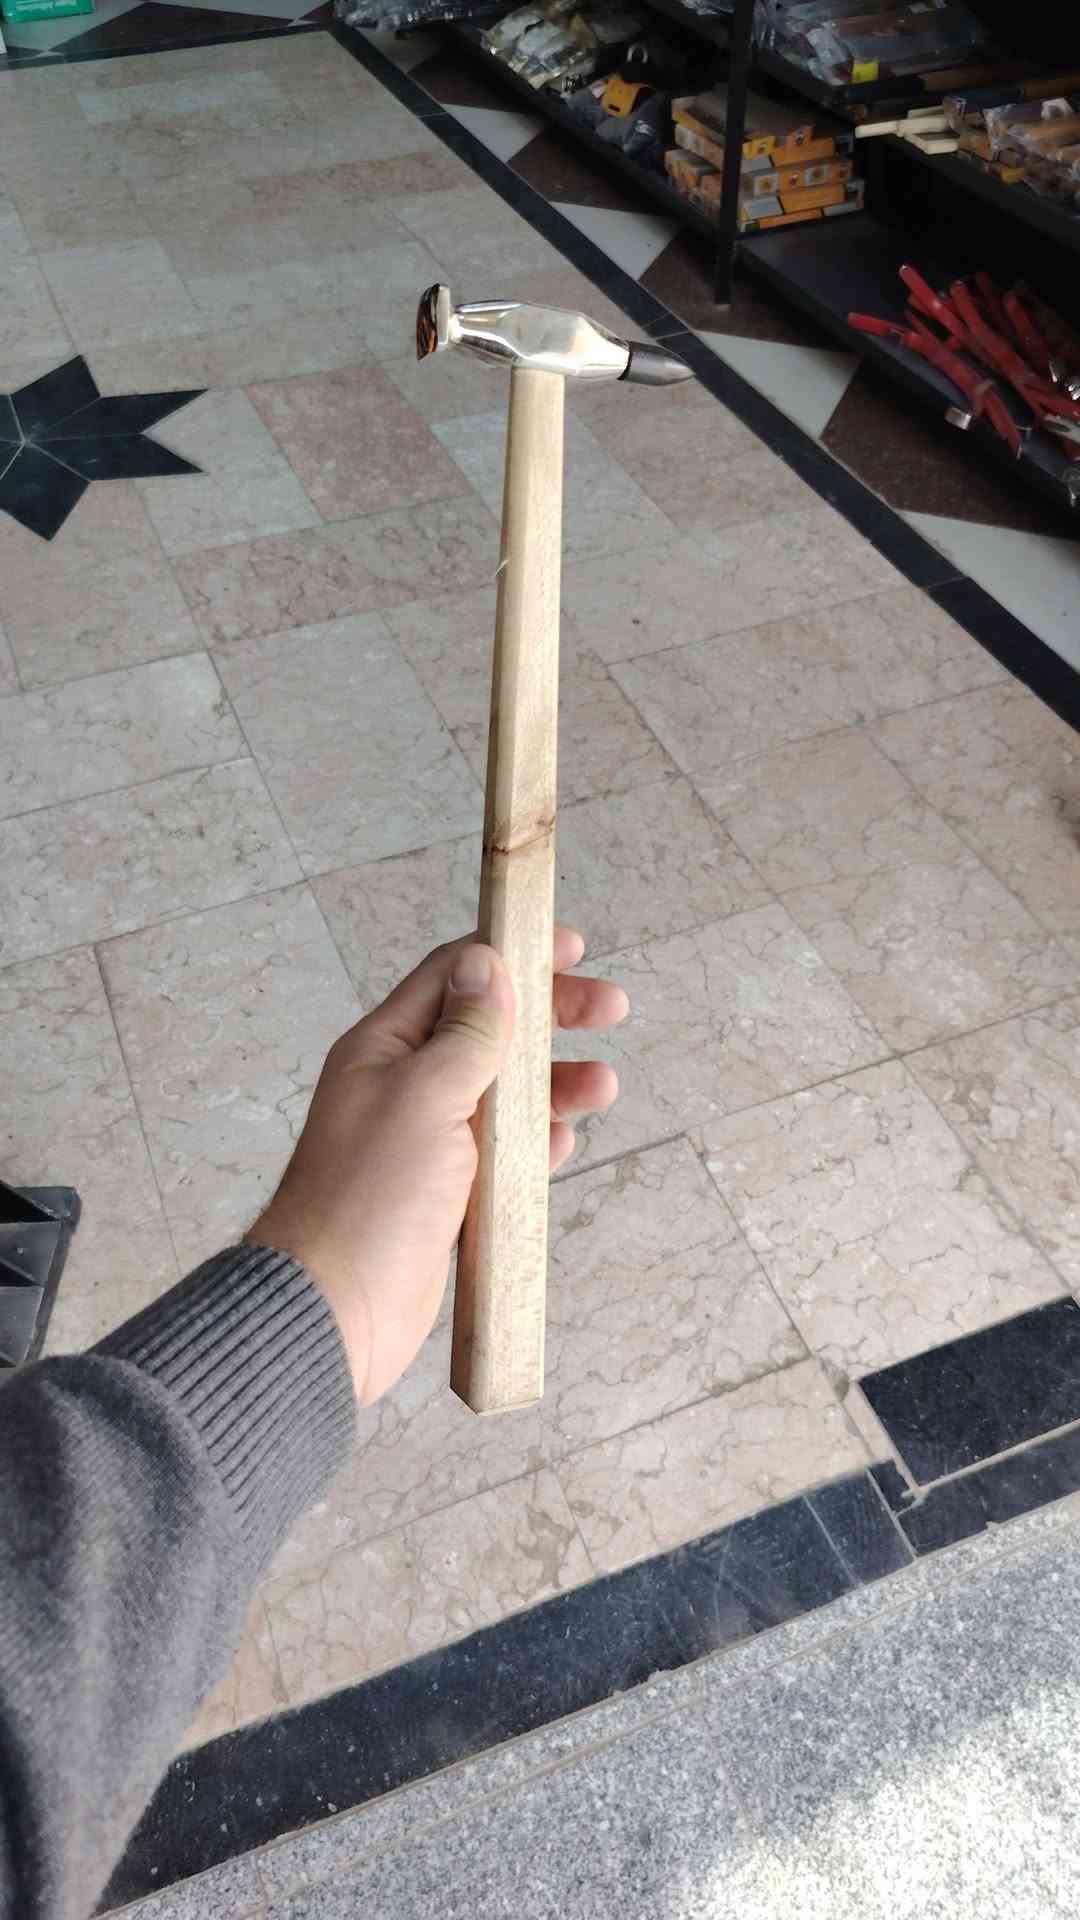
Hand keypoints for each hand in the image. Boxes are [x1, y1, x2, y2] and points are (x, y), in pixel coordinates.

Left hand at [247, 927, 627, 1403]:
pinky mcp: (447, 1195)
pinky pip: (503, 1155)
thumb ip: (465, 1033)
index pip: (456, 977)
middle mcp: (404, 1086)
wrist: (336, 1309)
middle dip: (551, 1016)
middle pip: (490, 1031)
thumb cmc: (369, 1198)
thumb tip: (486, 963)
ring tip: (601, 1087)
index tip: (573, 948)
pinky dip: (536, 1143)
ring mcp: (427, 1142)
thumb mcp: (426, 1096)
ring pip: (505, 1094)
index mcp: (385, 1048)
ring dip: (554, 1084)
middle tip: (610, 1007)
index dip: (513, 955)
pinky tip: (562, 1142)